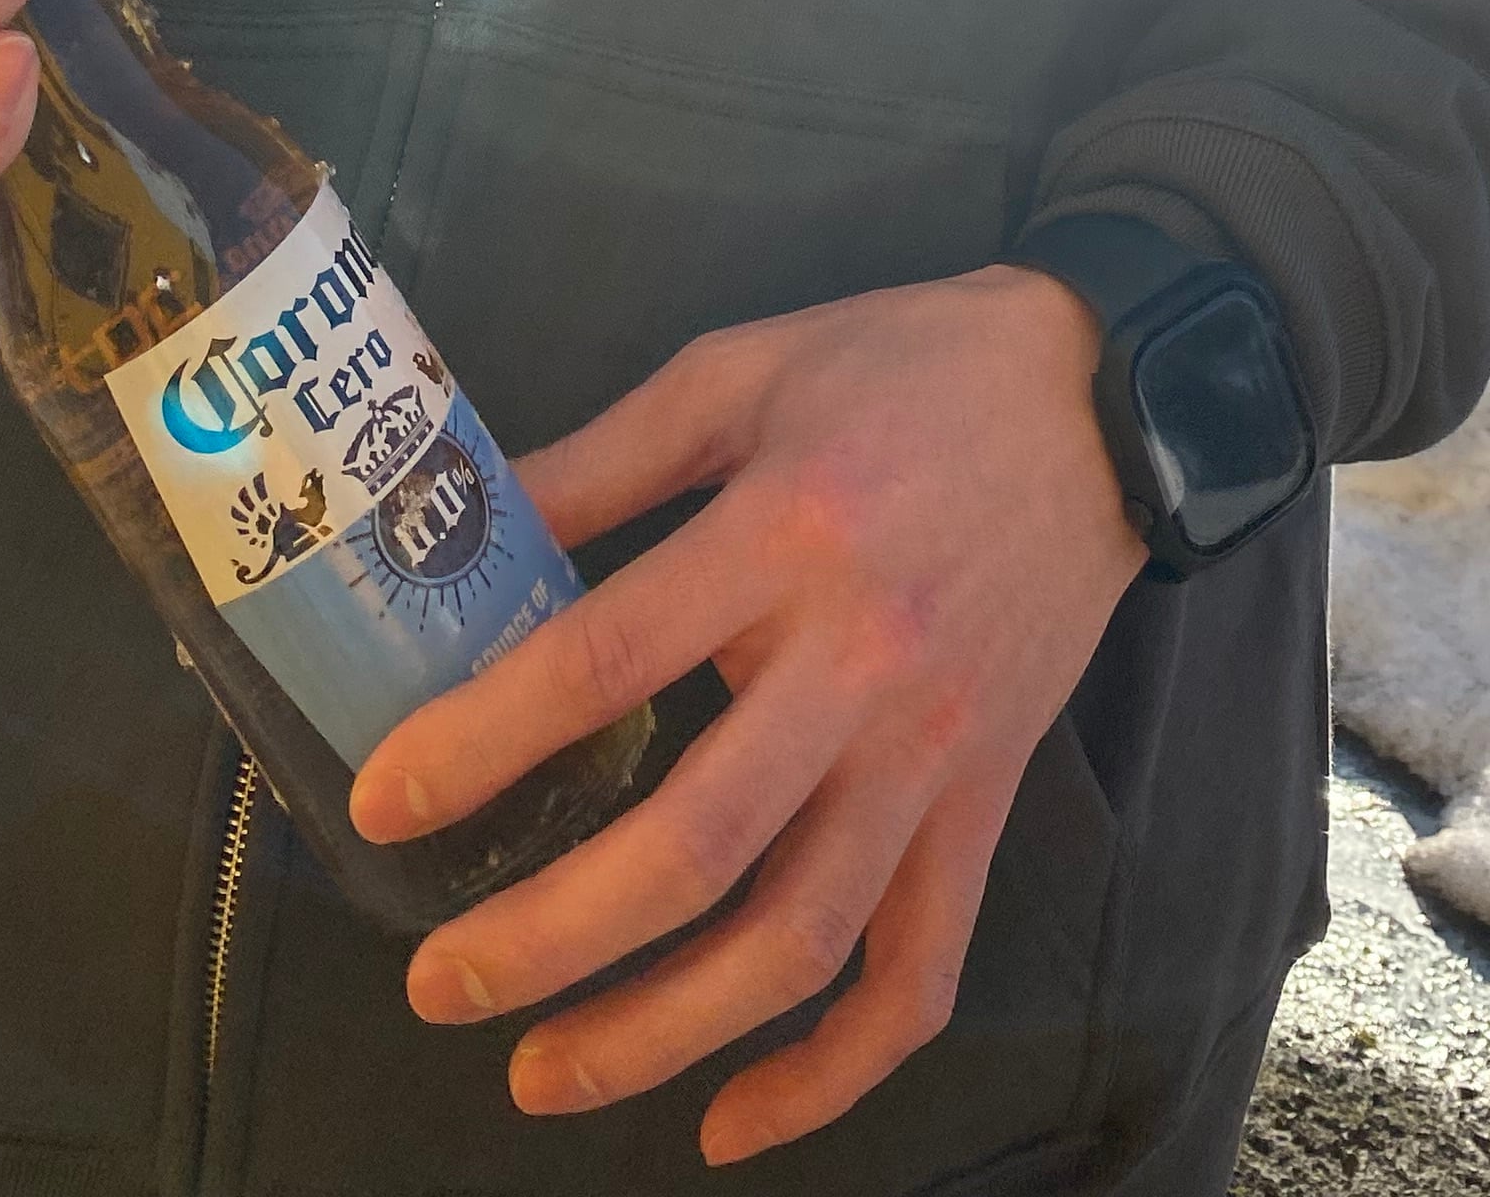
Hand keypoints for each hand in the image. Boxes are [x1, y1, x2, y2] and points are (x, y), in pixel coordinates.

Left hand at [352, 265, 1145, 1163]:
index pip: (609, 657)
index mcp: (785, 533)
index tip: (386, 804)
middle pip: (695, 841)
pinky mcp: (987, 801)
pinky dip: (832, 1072)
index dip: (484, 740)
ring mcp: (932, 749)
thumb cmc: (905, 367)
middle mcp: (860, 662)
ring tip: (542, 1073)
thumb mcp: (741, 370)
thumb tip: (461, 520)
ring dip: (662, 1033)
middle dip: (549, 937)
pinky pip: (918, 971)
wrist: (1103, 397)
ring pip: (798, 938)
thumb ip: (606, 457)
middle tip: (440, 984)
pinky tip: (733, 1121)